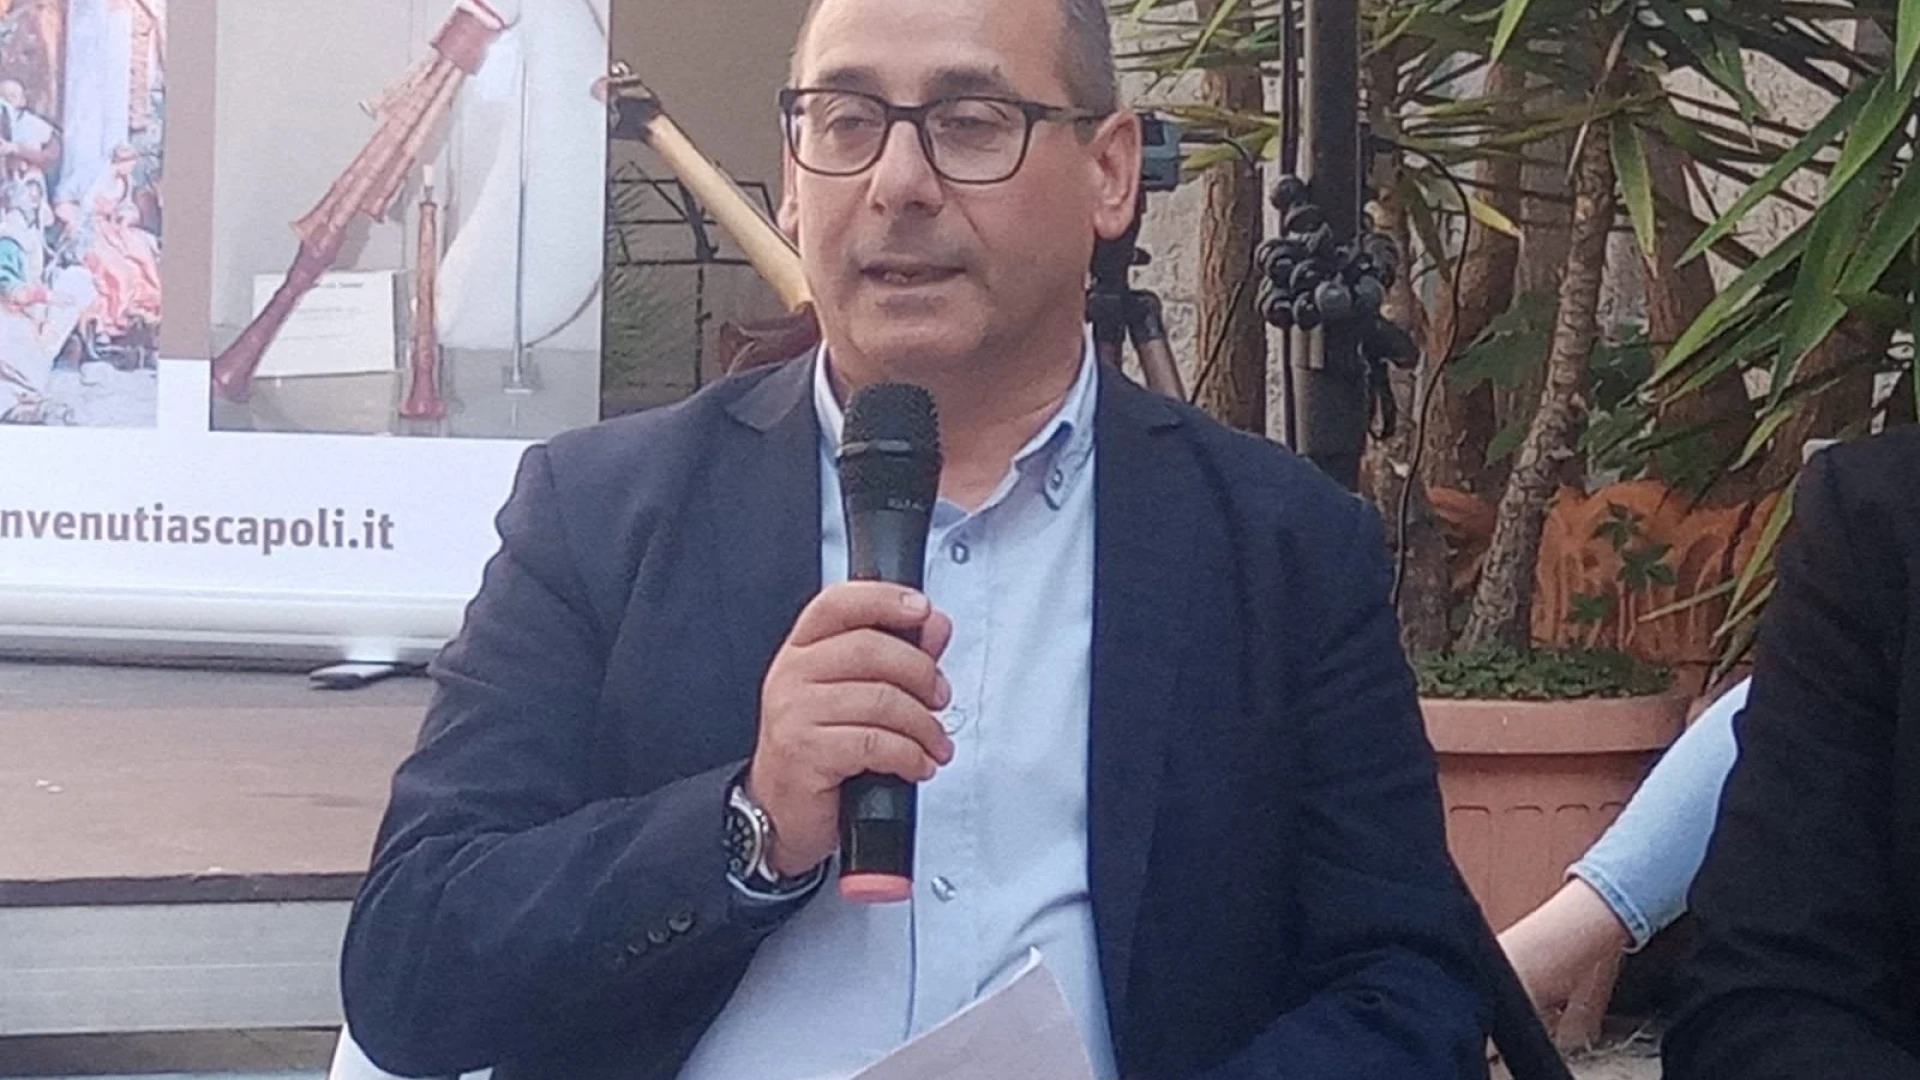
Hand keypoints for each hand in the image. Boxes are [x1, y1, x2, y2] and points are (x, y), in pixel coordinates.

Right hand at [748, 582, 954, 877]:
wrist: (780, 809)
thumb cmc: (819, 747)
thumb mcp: (856, 693)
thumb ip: (899, 655)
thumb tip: (935, 626)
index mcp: (802, 649)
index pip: (839, 603)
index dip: (884, 599)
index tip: (923, 611)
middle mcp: (792, 673)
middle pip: (870, 649)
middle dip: (921, 673)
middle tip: (939, 697)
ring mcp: (794, 712)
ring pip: (881, 700)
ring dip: (923, 725)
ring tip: (934, 743)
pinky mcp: (805, 752)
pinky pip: (875, 743)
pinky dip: (910, 755)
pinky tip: (918, 764)